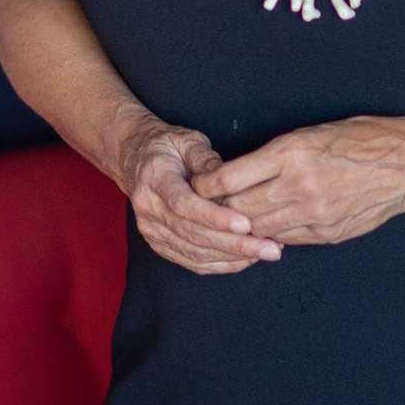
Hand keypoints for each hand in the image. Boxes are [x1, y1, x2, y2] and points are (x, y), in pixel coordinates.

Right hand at [117, 115, 280, 274]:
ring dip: (232, 257)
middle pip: (193, 234)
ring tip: (265, 252)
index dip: (215, 217)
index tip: (245, 224)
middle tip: (270, 247)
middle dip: (234, 244)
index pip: (184, 204)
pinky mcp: (160, 245)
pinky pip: (192, 262)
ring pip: (195, 252)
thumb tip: (230, 178)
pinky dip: (221, 264)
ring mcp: (152, 231)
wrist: (135, 160)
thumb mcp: (187, 140)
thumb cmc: (167, 146)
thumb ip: (206, 158)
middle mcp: (149, 209)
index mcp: (154, 179)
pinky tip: (246, 259)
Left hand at [191, 117, 404, 247]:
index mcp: (291, 152)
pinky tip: (262, 229)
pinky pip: (285, 238)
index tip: (196, 186)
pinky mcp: (326, 233)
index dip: (206, 186)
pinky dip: (269, 234)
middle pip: (238, 208)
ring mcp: (314, 213)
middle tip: (201, 209)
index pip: (230, 178)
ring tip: (225, 223)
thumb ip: (275, 155)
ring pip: (259, 228)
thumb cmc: (363, 139)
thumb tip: (240, 174)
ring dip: (240, 226)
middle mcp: (299, 185)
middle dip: (215, 210)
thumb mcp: (312, 133)